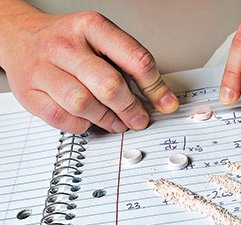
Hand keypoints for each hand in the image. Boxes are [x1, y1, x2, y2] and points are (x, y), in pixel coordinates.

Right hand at [0, 2, 178, 133]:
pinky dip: (83, 125)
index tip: (166, 104)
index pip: (135, 59)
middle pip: (109, 85)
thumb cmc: (68, 42)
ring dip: (108, 120)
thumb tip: (162, 99)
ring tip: (118, 122)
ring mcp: (44, 69)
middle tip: (139, 119)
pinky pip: (64, 119)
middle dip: (131, 109)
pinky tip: (90, 120)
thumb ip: (130, 66)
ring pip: (84, 104)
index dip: (156, 87)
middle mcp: (66, 45)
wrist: (18, 35)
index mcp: (91, 27)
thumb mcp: (101, 41)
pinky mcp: (30, 93)